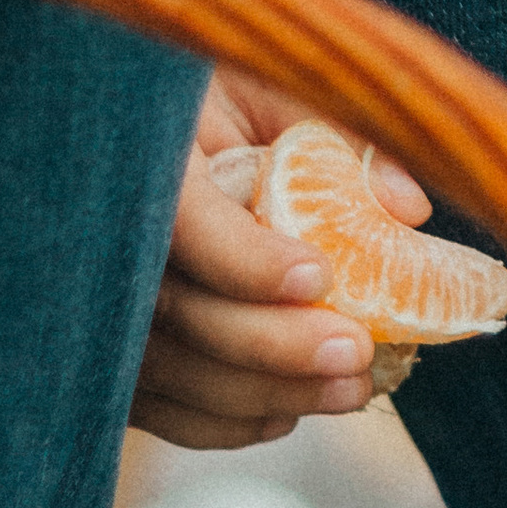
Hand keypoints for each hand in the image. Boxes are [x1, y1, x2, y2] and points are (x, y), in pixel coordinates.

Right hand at [129, 68, 432, 450]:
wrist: (148, 115)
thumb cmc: (221, 93)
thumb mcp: (275, 85)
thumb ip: (339, 136)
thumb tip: (409, 208)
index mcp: (147, 154)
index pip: (180, 221)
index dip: (244, 260)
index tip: (318, 277)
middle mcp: (105, 233)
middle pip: (170, 310)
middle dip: (269, 345)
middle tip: (356, 353)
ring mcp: (97, 299)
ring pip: (163, 371)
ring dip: (261, 393)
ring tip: (351, 389)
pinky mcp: (110, 349)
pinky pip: (154, 405)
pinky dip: (221, 422)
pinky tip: (287, 412)